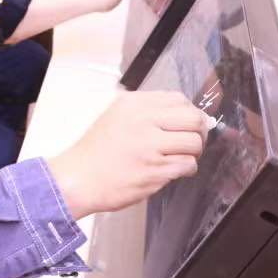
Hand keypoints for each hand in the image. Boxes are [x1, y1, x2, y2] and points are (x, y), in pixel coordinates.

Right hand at [46, 91, 207, 219]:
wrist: (78, 179)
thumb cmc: (97, 151)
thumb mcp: (115, 116)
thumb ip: (146, 111)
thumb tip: (185, 114)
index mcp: (133, 104)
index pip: (178, 98)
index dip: (189, 112)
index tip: (187, 124)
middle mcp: (142, 120)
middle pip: (193, 118)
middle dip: (199, 132)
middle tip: (191, 142)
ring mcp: (149, 145)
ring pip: (194, 143)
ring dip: (193, 153)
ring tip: (179, 158)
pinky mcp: (154, 170)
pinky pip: (188, 165)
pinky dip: (186, 169)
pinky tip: (171, 170)